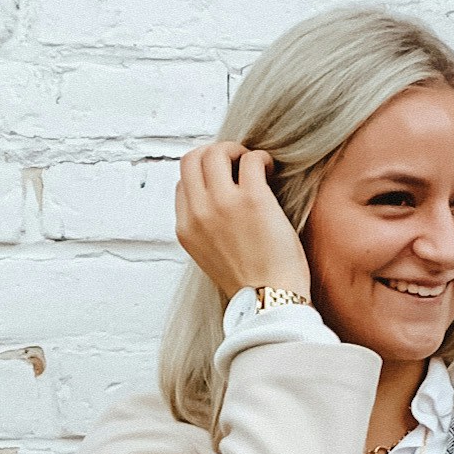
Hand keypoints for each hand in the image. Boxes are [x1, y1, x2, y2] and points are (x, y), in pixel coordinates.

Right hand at [176, 140, 311, 303]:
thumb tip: (217, 197)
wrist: (270, 302)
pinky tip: (271, 172)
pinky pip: (251, 160)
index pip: (182, 183)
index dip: (204, 175)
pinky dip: (261, 159)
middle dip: (215, 153)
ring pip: (215, 152)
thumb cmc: (251, 283)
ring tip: (255, 166)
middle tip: (237, 163)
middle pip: (192, 159)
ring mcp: (223, 204)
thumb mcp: (210, 256)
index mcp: (185, 229)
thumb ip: (205, 227)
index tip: (225, 180)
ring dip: (237, 151)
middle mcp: (198, 213)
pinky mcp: (252, 199)